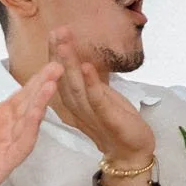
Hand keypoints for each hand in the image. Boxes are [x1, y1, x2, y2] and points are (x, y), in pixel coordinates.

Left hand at [0, 58, 61, 185]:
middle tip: (59, 67)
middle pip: (29, 103)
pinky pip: (22, 144)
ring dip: (40, 104)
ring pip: (29, 121)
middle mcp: (7, 129)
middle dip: (43, 86)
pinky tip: (36, 114)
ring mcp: (8, 145)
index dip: (36, 79)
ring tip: (50, 85)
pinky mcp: (6, 161)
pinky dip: (30, 129)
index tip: (51, 62)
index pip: (21, 94)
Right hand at [49, 28, 159, 166]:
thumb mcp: (102, 98)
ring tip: (64, 44)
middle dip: (59, 55)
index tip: (54, 33)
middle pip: (63, 80)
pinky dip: (92, 84)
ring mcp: (92, 115)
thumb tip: (81, 60)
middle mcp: (78, 109)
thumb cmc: (116, 123)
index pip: (61, 77)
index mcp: (76, 103)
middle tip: (56, 31)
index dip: (56, 55)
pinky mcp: (109, 120)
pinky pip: (97, 102)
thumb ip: (90, 82)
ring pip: (76, 88)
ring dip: (70, 64)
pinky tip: (87, 67)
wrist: (131, 154)